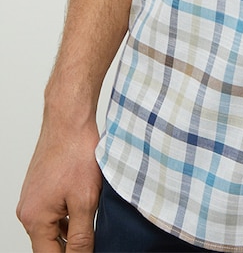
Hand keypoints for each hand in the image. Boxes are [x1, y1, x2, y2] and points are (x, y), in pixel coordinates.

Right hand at [17, 117, 101, 252]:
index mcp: (34, 219)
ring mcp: (33, 198)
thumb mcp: (85, 200)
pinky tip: (86, 204)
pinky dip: (69, 213)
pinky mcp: (41, 187)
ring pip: (54, 227)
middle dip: (72, 244)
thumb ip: (82, 236)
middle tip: (95, 238)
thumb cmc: (76, 153)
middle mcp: (28, 211)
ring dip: (72, 228)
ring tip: (94, 217)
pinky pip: (54, 210)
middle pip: (50, 244)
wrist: (70, 120)